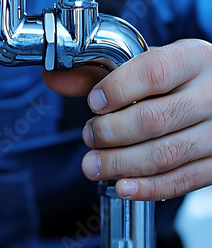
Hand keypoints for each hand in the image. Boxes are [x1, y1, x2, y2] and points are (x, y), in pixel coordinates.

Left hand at [44, 39, 211, 200]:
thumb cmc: (178, 78)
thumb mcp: (145, 64)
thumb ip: (99, 71)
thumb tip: (54, 78)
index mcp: (194, 59)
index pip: (153, 72)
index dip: (116, 90)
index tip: (94, 102)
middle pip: (154, 119)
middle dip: (109, 132)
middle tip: (88, 135)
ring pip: (166, 154)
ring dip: (120, 164)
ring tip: (93, 164)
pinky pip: (183, 180)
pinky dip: (148, 187)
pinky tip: (121, 186)